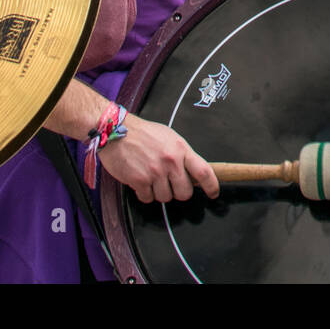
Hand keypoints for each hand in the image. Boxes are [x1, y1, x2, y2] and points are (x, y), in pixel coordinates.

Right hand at [97, 113, 219, 202]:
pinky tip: (140, 179)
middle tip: (170, 183)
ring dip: (158, 192)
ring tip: (151, 177)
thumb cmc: (142, 133)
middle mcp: (170, 161)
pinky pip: (147, 198)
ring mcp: (155, 172)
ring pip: (165, 197)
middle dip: (178, 191)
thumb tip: (192, 171)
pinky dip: (144, 193)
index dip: (212, 186)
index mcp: (181, 149)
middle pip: (185, 192)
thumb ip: (181, 154)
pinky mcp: (139, 180)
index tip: (213, 193)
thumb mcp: (169, 137)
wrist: (116, 130)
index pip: (204, 172)